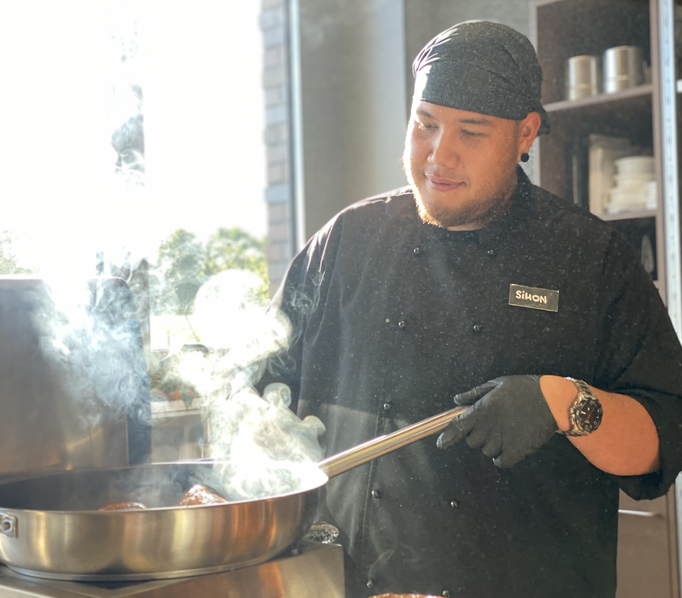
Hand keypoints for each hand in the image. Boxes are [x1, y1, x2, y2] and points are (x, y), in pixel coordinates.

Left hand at [436, 375, 556, 467]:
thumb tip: (456, 400)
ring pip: (486, 451)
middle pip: (472, 442)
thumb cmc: (523, 388)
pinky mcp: (517, 451)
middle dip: (478, 436)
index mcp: (483, 409)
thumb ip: (475, 393)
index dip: (447, 437)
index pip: (458, 426)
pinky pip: (501, 461)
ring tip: (506, 432)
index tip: (440, 444)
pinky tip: (509, 447)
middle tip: (492, 427)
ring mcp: (502, 440)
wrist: (552, 400)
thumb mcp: (497, 383)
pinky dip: (502, 457)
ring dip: (492, 445)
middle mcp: (489, 426)